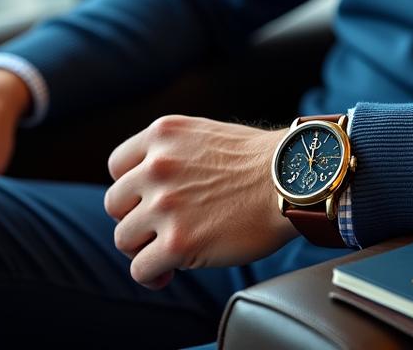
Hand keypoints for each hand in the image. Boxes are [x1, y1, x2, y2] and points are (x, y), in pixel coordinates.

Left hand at [104, 115, 298, 289]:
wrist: (296, 181)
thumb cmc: (265, 163)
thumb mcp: (208, 136)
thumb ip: (176, 153)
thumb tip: (156, 185)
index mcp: (162, 135)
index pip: (117, 166)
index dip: (133, 189)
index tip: (149, 201)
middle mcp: (156, 167)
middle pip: (116, 205)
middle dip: (137, 220)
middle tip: (161, 230)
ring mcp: (164, 206)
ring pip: (124, 239)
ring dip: (144, 249)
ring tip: (167, 254)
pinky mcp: (177, 243)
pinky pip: (140, 269)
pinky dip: (152, 276)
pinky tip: (168, 274)